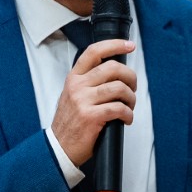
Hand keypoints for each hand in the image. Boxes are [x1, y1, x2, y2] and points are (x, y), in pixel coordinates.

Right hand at [50, 38, 136, 166]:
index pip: (94, 52)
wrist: (59, 147)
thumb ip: (88, 82)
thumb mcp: (72, 95)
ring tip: (129, 106)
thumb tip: (116, 72)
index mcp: (74, 78)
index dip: (115, 45)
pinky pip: (119, 108)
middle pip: (113, 68)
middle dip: (130, 77)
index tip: (129, 45)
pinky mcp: (91, 117)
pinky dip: (128, 114)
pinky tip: (126, 119)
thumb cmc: (70, 122)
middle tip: (133, 88)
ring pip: (119, 88)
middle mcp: (77, 86)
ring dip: (131, 98)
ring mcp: (83, 101)